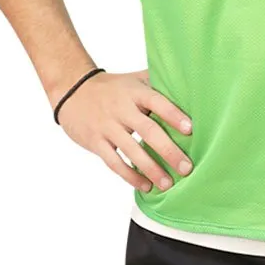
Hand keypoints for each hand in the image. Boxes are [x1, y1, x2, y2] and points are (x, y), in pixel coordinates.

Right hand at [53, 68, 193, 192]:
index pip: (157, 101)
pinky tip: (145, 185)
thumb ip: (157, 83)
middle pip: (148, 130)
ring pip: (132, 151)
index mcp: (135, 91)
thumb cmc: (113, 87)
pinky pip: (114, 162)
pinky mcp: (96, 142)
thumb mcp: (134, 79)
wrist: (73, 91)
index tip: (190, 129)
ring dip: (151, 169)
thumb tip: (189, 86)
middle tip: (186, 167)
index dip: (173, 115)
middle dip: (169, 150)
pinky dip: (130, 175)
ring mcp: (108, 126)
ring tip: (168, 183)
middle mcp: (122, 108)